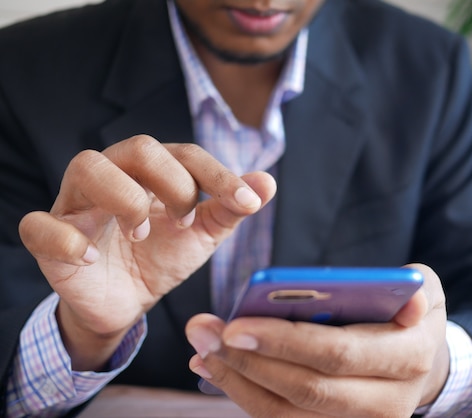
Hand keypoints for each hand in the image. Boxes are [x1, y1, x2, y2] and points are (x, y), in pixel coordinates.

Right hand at [18, 135, 275, 369]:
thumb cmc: (162, 256)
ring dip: (125, 199)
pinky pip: (38, 226)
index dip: (218, 175)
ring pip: (86, 167)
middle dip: (173, 183)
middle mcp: (115, 176)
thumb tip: (267, 182)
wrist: (127, 301)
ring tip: (142, 233)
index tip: (248, 203)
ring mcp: (78, 205)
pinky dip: (65, 239)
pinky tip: (90, 257)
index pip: (185, 154)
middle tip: (186, 221)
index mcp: (153, 172)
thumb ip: (231, 207)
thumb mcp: (203, 233)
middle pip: (138, 148)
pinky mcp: (49, 238)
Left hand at [186, 264, 448, 417]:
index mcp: (410, 357)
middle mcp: (389, 403)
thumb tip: (410, 296)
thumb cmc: (410, 315)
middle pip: (307, 390)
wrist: (420, 362)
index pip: (338, 353)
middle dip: (248, 362)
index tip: (235, 324)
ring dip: (237, 381)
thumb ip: (413, 288)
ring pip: (288, 415)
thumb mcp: (423, 289)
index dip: (284, 342)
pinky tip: (217, 369)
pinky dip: (246, 395)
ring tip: (202, 349)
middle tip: (203, 331)